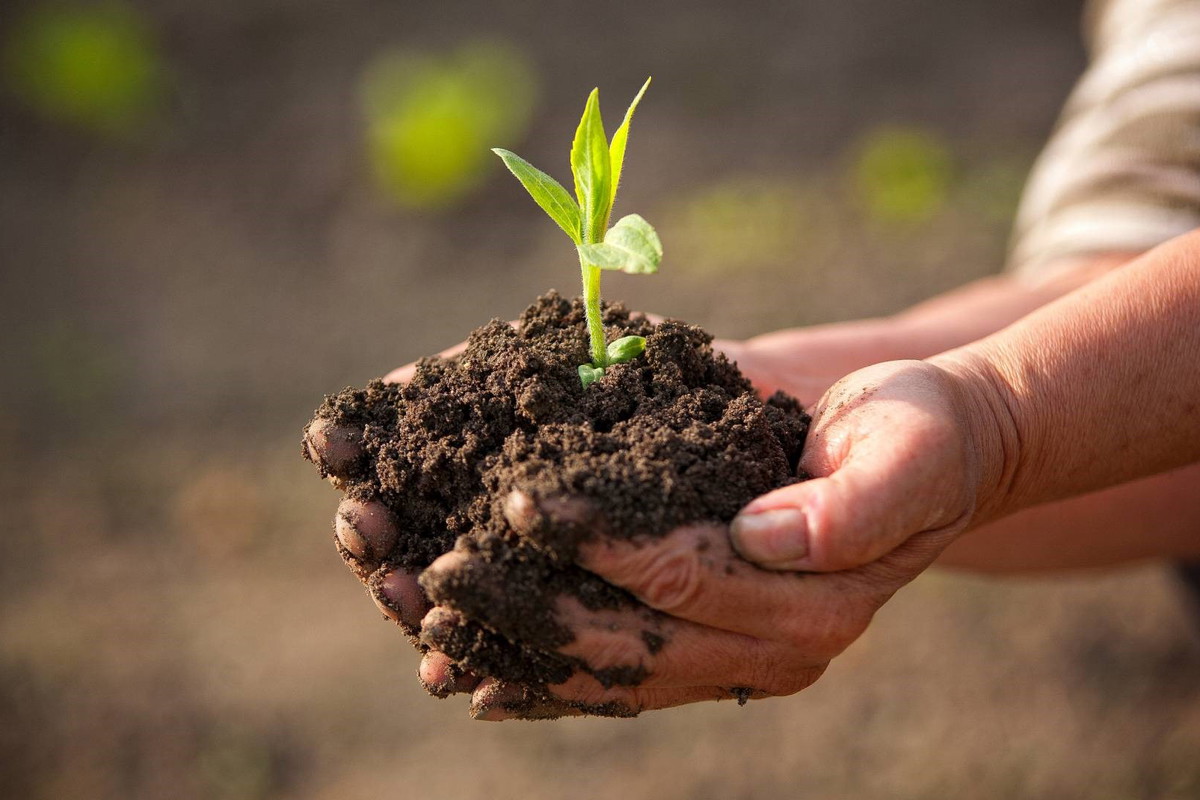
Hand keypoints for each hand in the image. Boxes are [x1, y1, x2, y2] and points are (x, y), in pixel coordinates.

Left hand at [418, 359, 1011, 718]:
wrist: (924, 455)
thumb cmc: (917, 438)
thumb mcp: (908, 453)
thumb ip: (850, 506)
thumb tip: (761, 537)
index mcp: (807, 608)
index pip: (681, 578)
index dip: (597, 544)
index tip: (515, 503)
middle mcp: (756, 647)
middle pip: (617, 638)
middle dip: (513, 601)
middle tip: (419, 570)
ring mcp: (722, 649)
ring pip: (594, 668)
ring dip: (496, 642)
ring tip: (406, 614)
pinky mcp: (694, 634)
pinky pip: (605, 672)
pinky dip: (532, 672)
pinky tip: (461, 670)